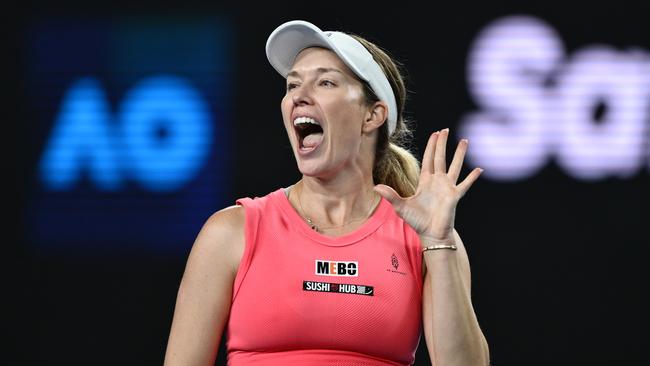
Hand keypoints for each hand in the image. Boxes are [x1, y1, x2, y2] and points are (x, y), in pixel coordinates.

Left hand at [373, 129, 481, 243]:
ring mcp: (447, 188)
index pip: (428, 159)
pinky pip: (465, 184)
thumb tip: (375, 187)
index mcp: (425, 181)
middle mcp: (437, 181)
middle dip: (442, 144)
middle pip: (441, 158)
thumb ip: (390, 195)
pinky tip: (479, 169)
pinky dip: (472, 177)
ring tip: (464, 141)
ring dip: (459, 154)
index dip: (431, 146)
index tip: (435, 134)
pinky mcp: (454, 196)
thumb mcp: (401, 206)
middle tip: (446, 130)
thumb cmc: (417, 220)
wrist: (430, 233)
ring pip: (455, 166)